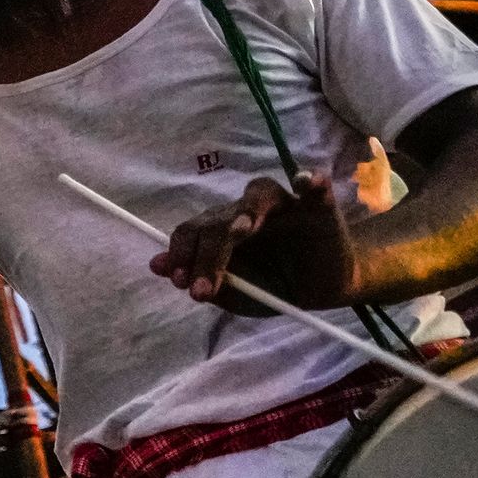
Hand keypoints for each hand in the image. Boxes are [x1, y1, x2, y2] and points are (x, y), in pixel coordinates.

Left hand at [154, 171, 357, 313]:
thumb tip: (156, 265)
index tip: (180, 282)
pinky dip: (311, 182)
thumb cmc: (275, 287)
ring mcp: (284, 205)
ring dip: (247, 210)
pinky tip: (307, 183)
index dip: (182, 254)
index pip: (194, 231)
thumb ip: (201, 279)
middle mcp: (249, 210)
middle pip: (220, 219)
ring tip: (244, 228)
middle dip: (208, 254)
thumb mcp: (236, 295)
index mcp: (223, 228)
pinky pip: (315, 187)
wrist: (322, 292)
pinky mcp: (318, 207)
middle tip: (203, 289)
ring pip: (257, 195)